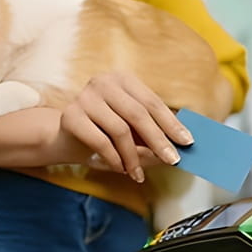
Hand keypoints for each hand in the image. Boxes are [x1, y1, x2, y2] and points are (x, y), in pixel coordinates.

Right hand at [59, 72, 193, 182]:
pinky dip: (114, 158)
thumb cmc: (104, 131)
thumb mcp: (131, 130)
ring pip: (120, 129)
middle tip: (171, 160)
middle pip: (138, 114)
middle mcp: (103, 82)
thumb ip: (152, 133)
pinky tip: (120, 168)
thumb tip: (177, 148)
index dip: (171, 123)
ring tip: (138, 172)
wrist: (64, 136)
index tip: (186, 142)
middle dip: (158, 140)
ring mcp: (85, 97)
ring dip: (133, 156)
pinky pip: (100, 141)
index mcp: (123, 80)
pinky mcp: (71, 115)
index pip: (152, 102)